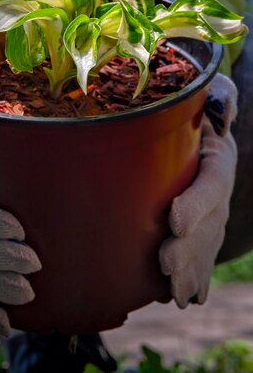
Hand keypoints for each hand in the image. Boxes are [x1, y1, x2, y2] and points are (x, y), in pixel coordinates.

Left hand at [159, 74, 237, 307]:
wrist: (203, 128)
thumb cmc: (197, 109)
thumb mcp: (208, 92)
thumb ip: (218, 97)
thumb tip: (222, 105)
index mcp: (218, 158)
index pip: (212, 183)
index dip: (198, 203)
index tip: (174, 219)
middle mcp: (219, 189)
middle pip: (210, 224)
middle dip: (190, 248)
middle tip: (165, 264)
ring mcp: (214, 212)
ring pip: (207, 245)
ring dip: (191, 271)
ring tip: (174, 293)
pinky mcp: (203, 226)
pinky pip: (203, 255)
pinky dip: (196, 277)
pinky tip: (186, 297)